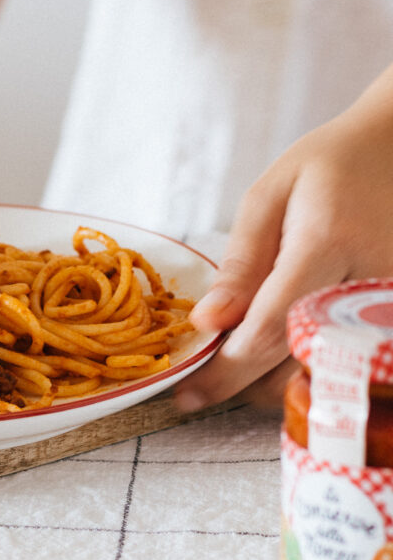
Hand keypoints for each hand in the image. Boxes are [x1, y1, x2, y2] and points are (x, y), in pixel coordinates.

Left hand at [175, 80, 392, 410]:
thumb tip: (208, 323)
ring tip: (237, 362)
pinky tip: (279, 351)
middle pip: (298, 361)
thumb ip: (242, 264)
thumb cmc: (329, 167)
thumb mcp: (269, 197)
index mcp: (328, 242)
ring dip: (275, 381)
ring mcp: (390, 302)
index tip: (186, 392)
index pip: (270, 327)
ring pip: (325, 372)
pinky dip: (307, 366)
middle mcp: (368, 281)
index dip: (225, 370)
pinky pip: (349, 362)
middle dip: (243, 384)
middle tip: (203, 385)